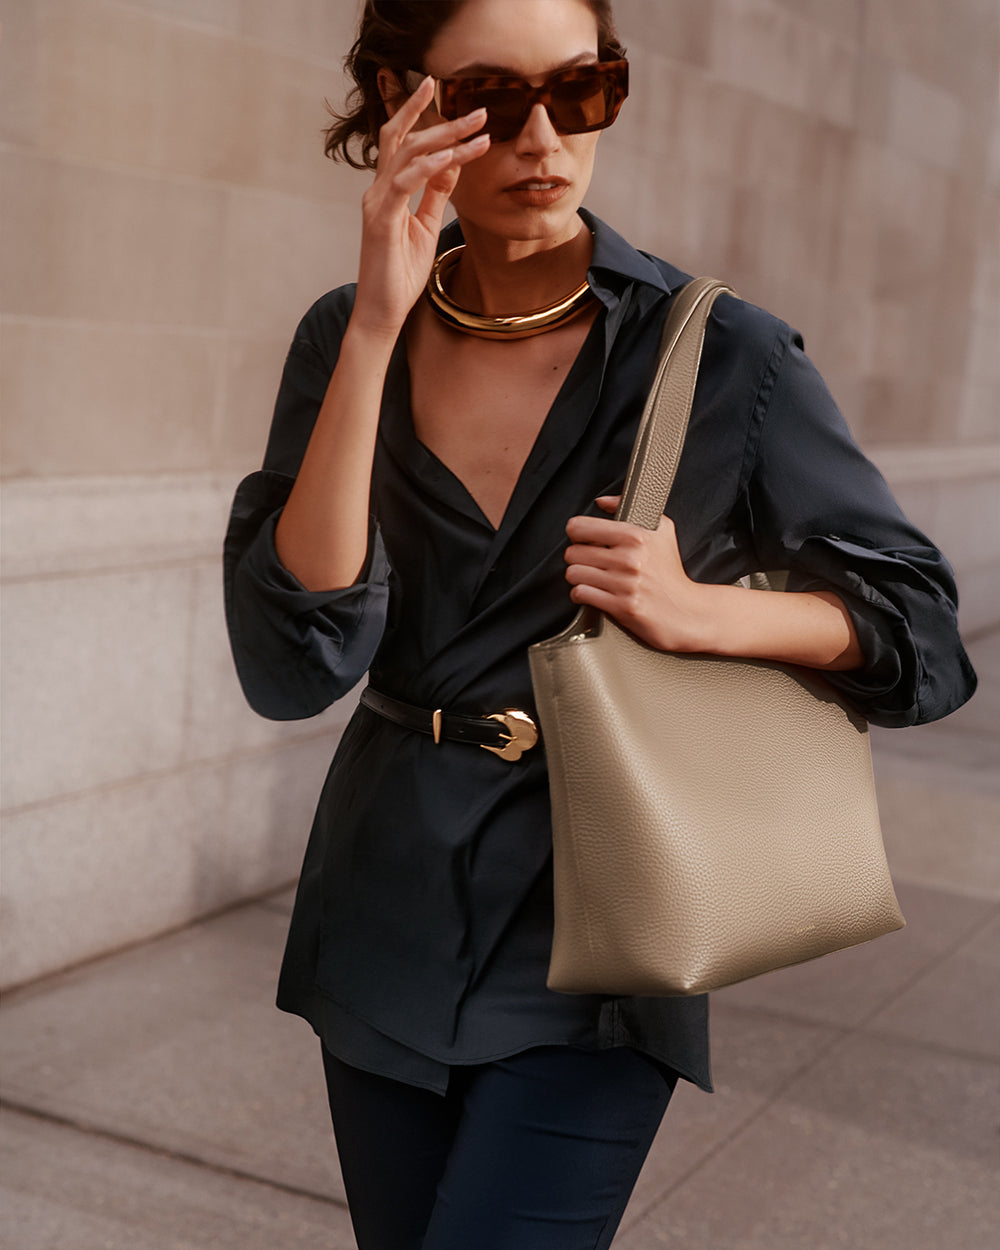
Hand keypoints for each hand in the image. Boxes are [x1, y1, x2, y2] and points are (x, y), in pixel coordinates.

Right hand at [351, 77, 489, 338]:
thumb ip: (434, 195)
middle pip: (405, 138)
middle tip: (477, 109)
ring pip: (408, 153)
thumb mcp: (424, 227)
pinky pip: (405, 182)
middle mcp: (378, 190)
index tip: (445, 95)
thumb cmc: (400, 274)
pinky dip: (429, 166)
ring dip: (445, 138)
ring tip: (477, 128)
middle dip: (441, 119)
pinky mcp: (381, 220)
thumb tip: (450, 165)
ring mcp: (377, 203)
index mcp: (388, 191)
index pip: (402, 142)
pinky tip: (452, 156)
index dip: (421, 115)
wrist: (383, 311)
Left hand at [564, 496, 712, 651]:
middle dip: (577, 558)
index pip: (579, 527)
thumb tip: (602, 502)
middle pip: (572, 552)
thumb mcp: (661, 530)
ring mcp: (624, 584)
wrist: (685, 611)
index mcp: (635, 536)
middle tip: (590, 562)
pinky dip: (581, 594)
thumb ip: (630, 509)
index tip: (584, 540)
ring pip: (573, 573)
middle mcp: (629, 559)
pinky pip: (581, 593)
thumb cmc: (670, 571)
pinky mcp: (620, 606)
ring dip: (578, 577)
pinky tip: (594, 592)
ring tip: (592, 577)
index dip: (577, 533)